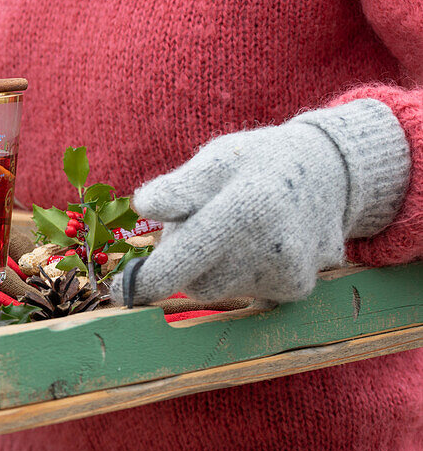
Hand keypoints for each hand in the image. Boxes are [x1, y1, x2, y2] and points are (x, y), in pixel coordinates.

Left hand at [114, 99, 408, 304]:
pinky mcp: (297, 291)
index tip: (119, 290)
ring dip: (211, 267)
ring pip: (219, 289)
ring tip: (232, 226)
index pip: (187, 257)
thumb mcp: (217, 158)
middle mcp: (272, 247)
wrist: (331, 173)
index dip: (149, 279)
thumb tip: (144, 206)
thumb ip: (180, 186)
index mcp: (246, 208)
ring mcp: (289, 274)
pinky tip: (255, 243)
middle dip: (183, 261)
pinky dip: (237, 273)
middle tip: (197, 223)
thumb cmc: (256, 163)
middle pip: (196, 282)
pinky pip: (245, 292)